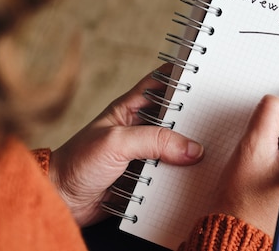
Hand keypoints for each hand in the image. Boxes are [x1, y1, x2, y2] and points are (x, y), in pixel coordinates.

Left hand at [49, 65, 204, 226]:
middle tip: (217, 122)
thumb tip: (192, 149)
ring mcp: (142, 155)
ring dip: (189, 153)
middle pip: (174, 119)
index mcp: (129, 109)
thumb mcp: (117, 143)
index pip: (159, 83)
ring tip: (214, 153)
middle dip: (193, 120)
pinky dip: (181, 178)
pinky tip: (197, 179)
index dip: (180, 77)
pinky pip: (169, 175)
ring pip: (175, 149)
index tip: (204, 77)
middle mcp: (138, 129)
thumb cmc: (77, 163)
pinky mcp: (144, 180)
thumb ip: (154, 141)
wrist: (61, 201)